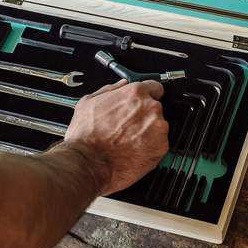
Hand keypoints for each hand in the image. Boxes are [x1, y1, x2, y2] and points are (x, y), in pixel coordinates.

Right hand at [64, 79, 167, 195]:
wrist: (88, 162)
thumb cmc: (87, 135)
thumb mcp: (89, 102)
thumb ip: (110, 89)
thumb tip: (121, 85)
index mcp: (135, 93)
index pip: (154, 87)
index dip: (147, 94)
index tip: (143, 101)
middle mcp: (150, 108)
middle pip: (155, 108)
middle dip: (144, 115)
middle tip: (128, 126)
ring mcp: (158, 128)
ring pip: (158, 126)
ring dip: (148, 131)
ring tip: (128, 140)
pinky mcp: (161, 147)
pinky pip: (159, 144)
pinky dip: (150, 147)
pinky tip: (133, 150)